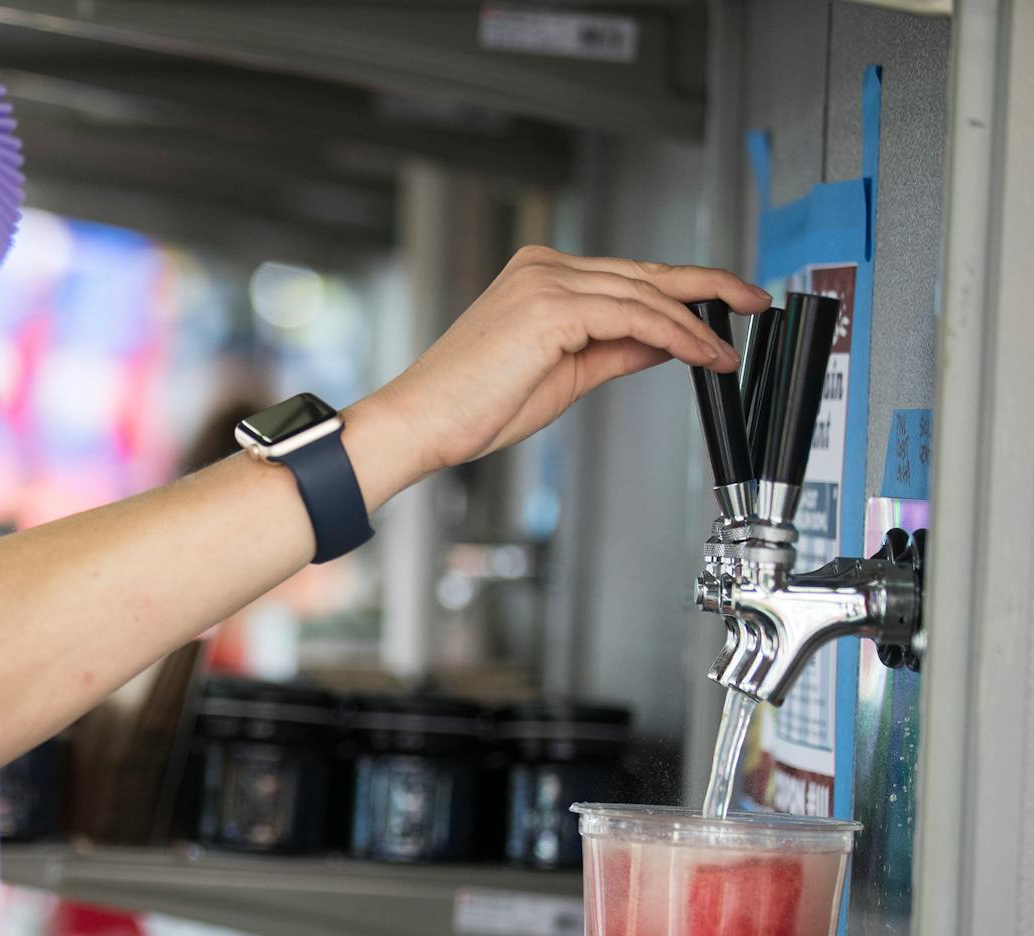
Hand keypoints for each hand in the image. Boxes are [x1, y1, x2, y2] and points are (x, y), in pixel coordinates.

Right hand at [347, 247, 769, 500]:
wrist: (422, 424)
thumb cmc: (472, 408)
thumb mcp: (565, 375)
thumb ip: (617, 351)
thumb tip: (667, 342)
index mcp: (541, 277)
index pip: (631, 276)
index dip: (686, 290)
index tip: (727, 306)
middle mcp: (544, 268)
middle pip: (647, 272)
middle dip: (709, 289)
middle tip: (756, 302)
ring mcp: (546, 282)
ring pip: (646, 293)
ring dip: (697, 322)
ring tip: (728, 347)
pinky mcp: (550, 308)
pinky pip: (633, 316)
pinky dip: (674, 334)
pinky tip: (700, 353)